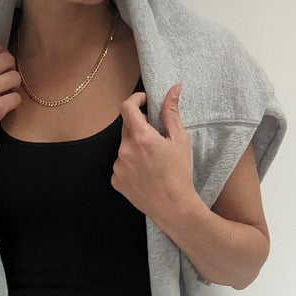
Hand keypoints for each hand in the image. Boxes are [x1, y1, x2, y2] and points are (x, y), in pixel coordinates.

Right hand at [0, 37, 21, 156]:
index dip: (2, 54)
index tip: (0, 65)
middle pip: (8, 59)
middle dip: (10, 69)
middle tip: (5, 81)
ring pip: (15, 77)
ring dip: (14, 86)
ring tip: (6, 94)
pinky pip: (16, 98)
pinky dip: (14, 103)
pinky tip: (5, 106)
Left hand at [111, 84, 196, 225]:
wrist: (172, 207)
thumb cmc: (179, 174)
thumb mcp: (180, 140)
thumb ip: (171, 113)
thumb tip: (173, 88)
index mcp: (141, 138)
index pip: (126, 107)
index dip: (135, 100)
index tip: (144, 102)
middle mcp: (125, 151)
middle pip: (127, 127)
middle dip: (139, 126)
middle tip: (156, 137)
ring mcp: (118, 167)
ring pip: (124, 147)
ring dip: (135, 147)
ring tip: (152, 161)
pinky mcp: (116, 181)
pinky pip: (121, 165)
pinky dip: (130, 164)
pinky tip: (145, 174)